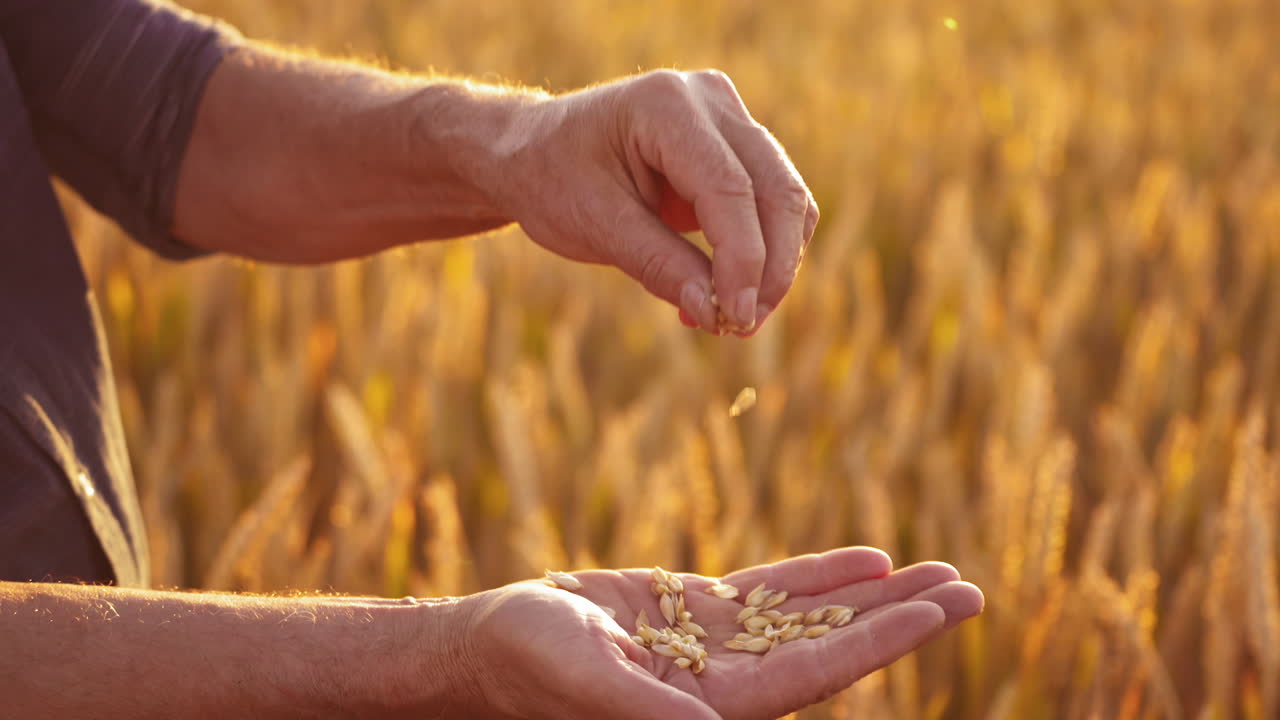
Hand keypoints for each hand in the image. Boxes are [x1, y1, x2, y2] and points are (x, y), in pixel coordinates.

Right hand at [455, 547, 982, 718]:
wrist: (492, 644)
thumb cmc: (529, 666)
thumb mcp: (591, 680)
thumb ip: (655, 710)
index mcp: (715, 708)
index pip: (818, 670)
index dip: (883, 639)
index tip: (941, 609)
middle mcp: (730, 682)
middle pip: (833, 644)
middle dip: (899, 617)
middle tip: (967, 588)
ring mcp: (717, 646)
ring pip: (810, 615)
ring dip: (870, 594)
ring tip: (932, 569)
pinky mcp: (696, 614)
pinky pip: (771, 591)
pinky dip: (819, 577)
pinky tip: (865, 561)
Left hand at [494, 69, 819, 335]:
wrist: (532, 152)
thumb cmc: (553, 180)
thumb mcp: (596, 226)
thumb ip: (660, 266)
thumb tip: (718, 314)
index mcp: (665, 104)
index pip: (730, 188)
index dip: (743, 259)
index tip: (738, 318)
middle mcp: (708, 98)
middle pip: (775, 189)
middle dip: (770, 267)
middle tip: (743, 327)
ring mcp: (728, 116)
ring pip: (785, 197)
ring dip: (773, 264)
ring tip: (731, 318)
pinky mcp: (735, 145)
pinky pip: (771, 202)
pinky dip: (761, 252)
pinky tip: (722, 293)